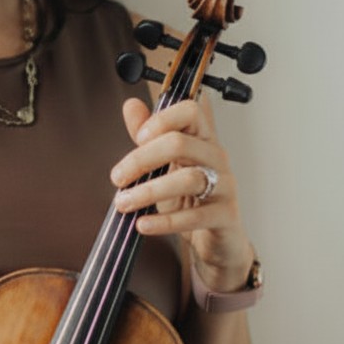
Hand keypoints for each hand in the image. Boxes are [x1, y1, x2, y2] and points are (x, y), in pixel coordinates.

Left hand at [110, 96, 253, 293]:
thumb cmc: (187, 198)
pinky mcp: (226, 216)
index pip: (190, 111)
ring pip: (188, 179)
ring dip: (148, 191)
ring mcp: (225, 186)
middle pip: (180, 144)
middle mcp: (216, 157)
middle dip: (141, 159)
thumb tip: (131, 105)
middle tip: (117, 178)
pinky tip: (143, 224)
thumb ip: (147, 137)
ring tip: (123, 203)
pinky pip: (196, 217)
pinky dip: (165, 222)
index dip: (162, 119)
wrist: (212, 238)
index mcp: (201, 139)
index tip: (137, 138)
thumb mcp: (163, 166)